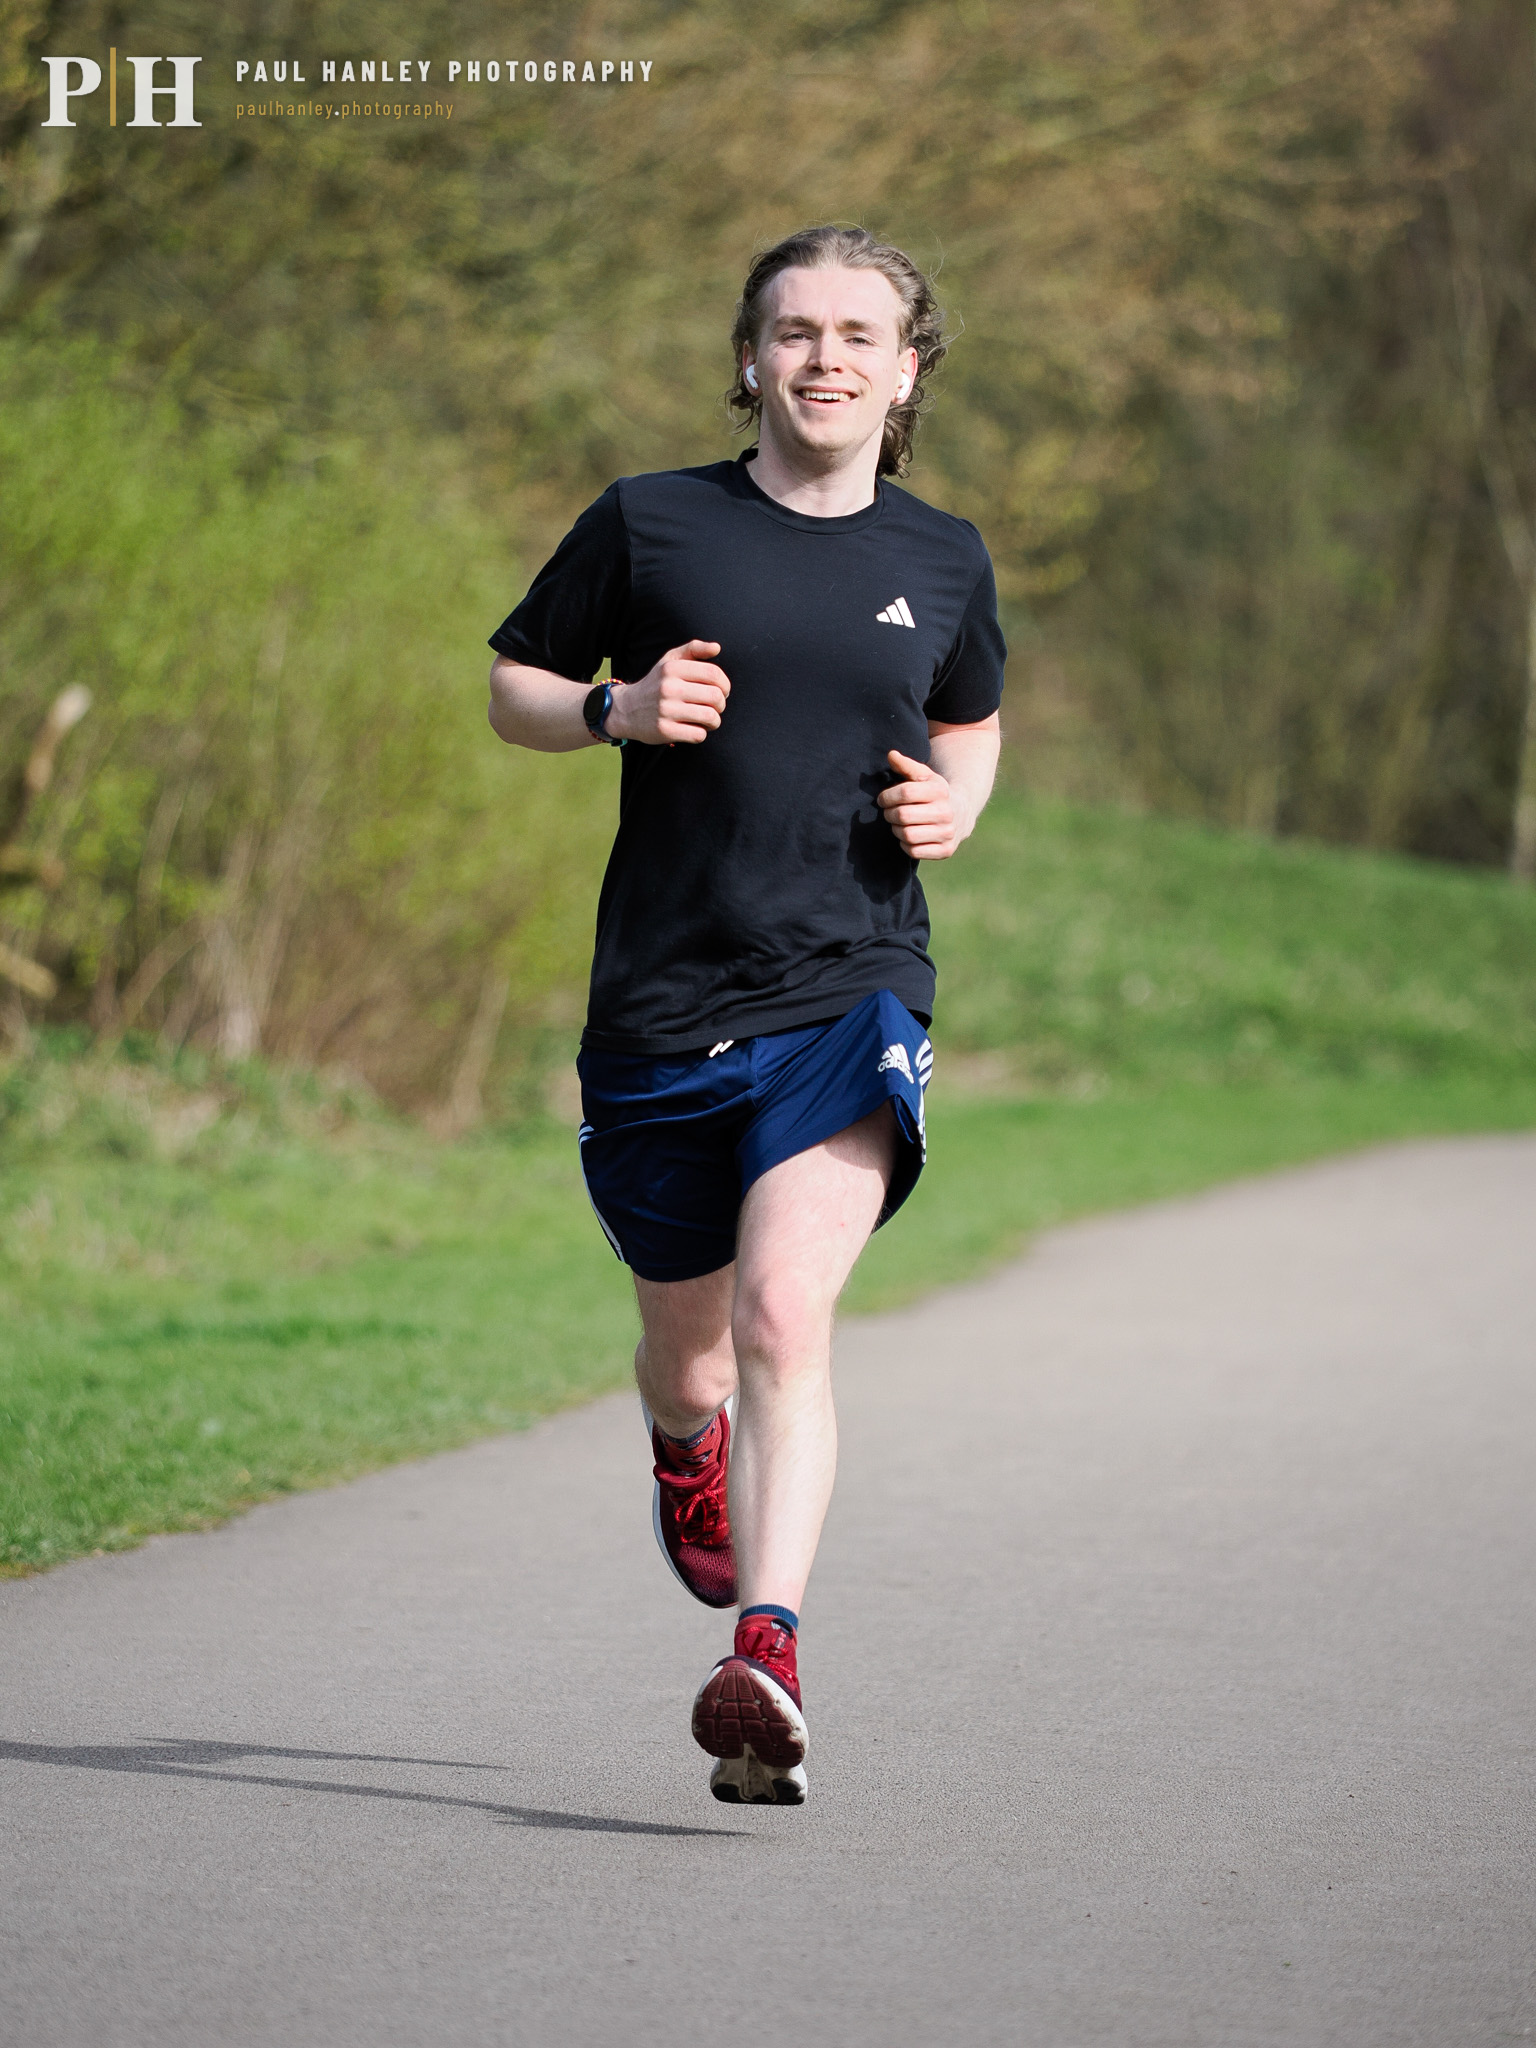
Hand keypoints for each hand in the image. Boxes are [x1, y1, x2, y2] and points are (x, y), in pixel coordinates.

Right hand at [608, 640, 729, 744]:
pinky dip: (701, 733)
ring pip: (710, 717)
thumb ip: (693, 649)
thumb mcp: (670, 661)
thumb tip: (717, 648)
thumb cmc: (656, 684)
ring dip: (714, 721)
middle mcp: (668, 687)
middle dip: (721, 704)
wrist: (626, 710)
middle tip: (715, 707)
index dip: (725, 685)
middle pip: (715, 696)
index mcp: (672, 668)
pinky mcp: (664, 730)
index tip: (722, 691)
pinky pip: (698, 734)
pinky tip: (694, 729)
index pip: (713, 674)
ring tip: (708, 720)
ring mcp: (666, 710)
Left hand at [878, 748, 970, 858]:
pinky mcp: (946, 851)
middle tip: (889, 813)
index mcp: (940, 791)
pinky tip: (909, 836)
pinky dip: (905, 845)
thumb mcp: (924, 777)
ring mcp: (947, 833)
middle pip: (903, 815)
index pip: (905, 792)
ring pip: (907, 834)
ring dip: (896, 830)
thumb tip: (891, 755)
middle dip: (889, 814)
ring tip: (899, 824)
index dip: (887, 796)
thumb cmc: (934, 793)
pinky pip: (913, 851)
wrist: (961, 814)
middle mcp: (946, 812)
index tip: (882, 799)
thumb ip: (906, 766)